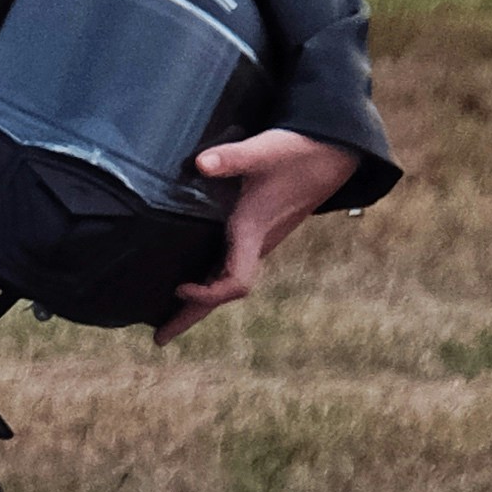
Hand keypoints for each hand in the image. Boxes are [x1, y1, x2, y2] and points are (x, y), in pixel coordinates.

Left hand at [163, 130, 361, 336]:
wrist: (332, 154)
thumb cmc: (297, 152)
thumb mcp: (264, 151)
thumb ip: (232, 158)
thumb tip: (200, 163)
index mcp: (253, 231)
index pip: (235, 282)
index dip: (208, 294)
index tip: (178, 287)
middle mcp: (256, 243)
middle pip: (223, 292)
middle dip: (192, 316)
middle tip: (159, 339)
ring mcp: (258, 240)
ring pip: (226, 281)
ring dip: (199, 300)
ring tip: (167, 317)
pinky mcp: (258, 231)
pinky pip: (230, 266)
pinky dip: (208, 279)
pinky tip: (190, 276)